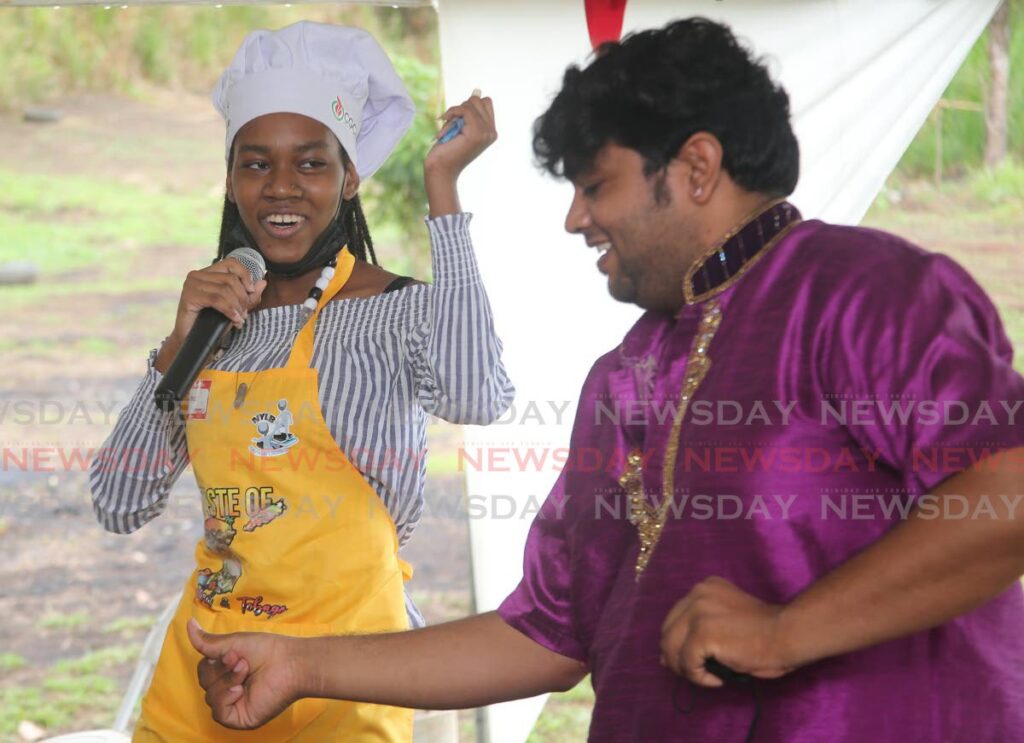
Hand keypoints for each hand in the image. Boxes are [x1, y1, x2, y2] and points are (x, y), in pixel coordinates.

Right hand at [156, 257, 266, 371]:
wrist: (193, 340)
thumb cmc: (213, 322)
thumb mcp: (236, 307)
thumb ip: (250, 296)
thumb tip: (263, 282)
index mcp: (208, 273)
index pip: (232, 263)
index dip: (245, 275)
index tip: (252, 291)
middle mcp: (198, 275)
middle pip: (230, 279)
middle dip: (243, 298)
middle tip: (244, 314)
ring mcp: (191, 284)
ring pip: (225, 289)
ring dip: (237, 306)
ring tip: (239, 319)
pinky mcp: (188, 296)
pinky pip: (216, 300)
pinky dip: (229, 311)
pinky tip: (234, 320)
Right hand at [187, 618, 302, 729]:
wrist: (288, 663)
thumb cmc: (267, 650)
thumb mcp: (233, 643)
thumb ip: (208, 641)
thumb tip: (188, 623)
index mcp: (228, 671)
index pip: (204, 670)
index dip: (213, 662)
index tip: (233, 653)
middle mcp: (230, 688)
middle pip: (205, 683)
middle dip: (221, 670)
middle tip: (242, 662)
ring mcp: (235, 704)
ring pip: (210, 697)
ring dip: (227, 681)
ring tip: (246, 672)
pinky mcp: (240, 718)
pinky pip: (218, 713)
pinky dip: (225, 699)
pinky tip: (240, 690)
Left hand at [424, 90, 496, 182]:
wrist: (441, 170)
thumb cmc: (446, 150)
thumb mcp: (460, 127)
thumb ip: (469, 112)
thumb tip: (477, 91)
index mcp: (490, 132)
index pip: (486, 102)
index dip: (469, 106)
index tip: (458, 120)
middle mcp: (492, 132)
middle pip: (479, 100)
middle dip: (462, 108)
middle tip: (452, 124)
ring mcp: (486, 133)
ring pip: (471, 103)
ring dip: (455, 112)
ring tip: (448, 128)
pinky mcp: (477, 133)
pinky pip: (465, 110)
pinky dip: (452, 113)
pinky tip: (443, 124)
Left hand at [659, 577, 796, 687]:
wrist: (787, 634)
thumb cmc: (766, 633)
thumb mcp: (726, 621)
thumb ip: (699, 629)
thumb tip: (665, 657)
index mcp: (704, 588)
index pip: (675, 618)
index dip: (678, 643)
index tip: (690, 661)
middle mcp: (696, 593)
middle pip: (667, 631)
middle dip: (676, 657)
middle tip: (697, 673)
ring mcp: (697, 612)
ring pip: (671, 648)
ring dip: (685, 669)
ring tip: (707, 677)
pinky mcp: (701, 632)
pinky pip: (686, 663)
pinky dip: (698, 677)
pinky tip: (716, 680)